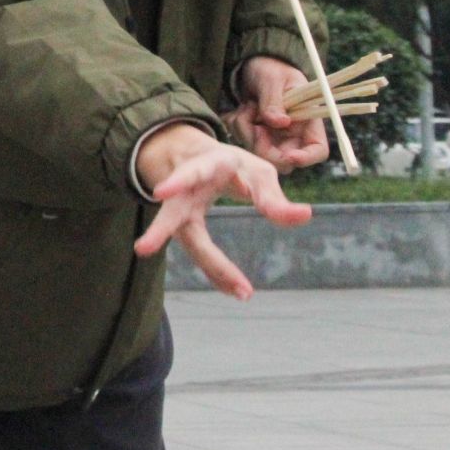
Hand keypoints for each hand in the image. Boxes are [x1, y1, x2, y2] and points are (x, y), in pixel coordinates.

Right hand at [133, 124, 311, 299]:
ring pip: (185, 239)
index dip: (176, 182)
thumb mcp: (256, 171)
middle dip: (160, 228)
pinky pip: (202, 253)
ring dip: (208, 266)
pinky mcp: (187, 229)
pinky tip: (237, 290)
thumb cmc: (231, 166)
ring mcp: (182, 211)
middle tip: (144, 247)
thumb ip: (274, 197)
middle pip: (171, 211)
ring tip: (217, 284)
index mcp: (204, 165)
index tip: (162, 193)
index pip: (190, 173)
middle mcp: (186, 190)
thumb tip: (305, 215)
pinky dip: (220, 272)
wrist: (195, 159)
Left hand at [227, 56, 328, 172]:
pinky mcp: (256, 137)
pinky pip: (243, 144)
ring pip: (260, 154)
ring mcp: (274, 138)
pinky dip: (238, 127)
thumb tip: (280, 123)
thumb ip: (274, 101)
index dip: (306, 158)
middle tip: (252, 123)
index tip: (289, 156)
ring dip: (246, 131)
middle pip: (284, 161)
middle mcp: (293, 134)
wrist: (253, 66)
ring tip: (247, 106)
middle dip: (264, 146)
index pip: (318, 150)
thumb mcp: (272, 79)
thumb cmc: (271, 68)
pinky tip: (239, 110)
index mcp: (308, 120)